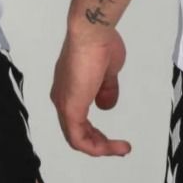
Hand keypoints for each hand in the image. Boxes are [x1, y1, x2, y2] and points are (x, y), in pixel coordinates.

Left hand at [51, 27, 130, 156]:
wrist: (92, 33)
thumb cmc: (100, 44)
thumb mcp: (108, 72)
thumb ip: (106, 90)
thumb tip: (105, 105)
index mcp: (70, 88)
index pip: (78, 119)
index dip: (95, 132)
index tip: (114, 138)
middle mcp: (62, 98)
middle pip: (76, 132)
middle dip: (99, 143)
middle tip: (118, 148)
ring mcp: (64, 104)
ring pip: (77, 138)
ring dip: (100, 147)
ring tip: (120, 149)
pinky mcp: (70, 108)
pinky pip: (78, 138)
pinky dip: (95, 147)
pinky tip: (110, 148)